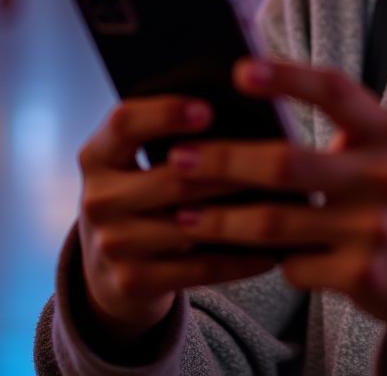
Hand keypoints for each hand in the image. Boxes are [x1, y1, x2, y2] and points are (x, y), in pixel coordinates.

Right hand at [76, 96, 276, 338]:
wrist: (107, 264)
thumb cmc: (145, 188)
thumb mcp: (139, 157)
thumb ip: (171, 132)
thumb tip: (243, 102)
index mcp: (98, 154)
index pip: (124, 122)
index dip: (165, 113)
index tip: (208, 108)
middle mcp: (97, 199)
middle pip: (170, 178)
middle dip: (227, 169)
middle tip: (278, 157)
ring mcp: (111, 245)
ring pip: (190, 225)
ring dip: (243, 215)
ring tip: (288, 203)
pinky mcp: (132, 283)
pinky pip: (199, 269)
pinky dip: (240, 259)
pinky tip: (274, 250)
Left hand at [165, 59, 386, 343]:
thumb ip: (342, 133)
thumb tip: (258, 119)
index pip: (335, 91)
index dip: (286, 76)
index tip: (238, 69)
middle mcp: (385, 176)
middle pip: (287, 164)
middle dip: (224, 161)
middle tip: (177, 158)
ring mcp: (375, 229)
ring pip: (276, 223)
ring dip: (222, 219)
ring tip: (185, 212)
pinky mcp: (363, 276)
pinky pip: (294, 266)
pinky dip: (268, 259)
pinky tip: (249, 253)